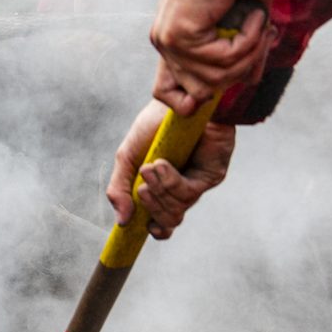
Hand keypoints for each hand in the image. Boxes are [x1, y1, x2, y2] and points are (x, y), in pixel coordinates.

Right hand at [106, 98, 236, 238]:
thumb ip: (119, 189)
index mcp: (163, 189)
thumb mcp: (128, 157)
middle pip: (168, 221)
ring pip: (177, 210)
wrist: (177, 100)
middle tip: (141, 186)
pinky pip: (188, 192)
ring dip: (158, 191)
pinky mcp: (211, 175)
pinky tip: (162, 164)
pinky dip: (170, 181)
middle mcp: (182, 190)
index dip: (153, 230)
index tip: (134, 228)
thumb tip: (122, 222)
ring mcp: (197, 183)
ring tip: (150, 168)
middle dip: (150, 206)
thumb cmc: (154, 125)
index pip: (163, 223)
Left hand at [150, 0, 275, 115]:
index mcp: (175, 41)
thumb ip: (241, 55)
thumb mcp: (245, 23)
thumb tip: (249, 81)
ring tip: (257, 22)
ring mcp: (168, 39)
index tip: (228, 77)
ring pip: (215, 80)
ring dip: (249, 53)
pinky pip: (222, 60)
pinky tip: (253, 15)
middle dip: (240, 71)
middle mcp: (166, 43)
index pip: (164, 92)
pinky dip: (248, 40)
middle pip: (202, 92)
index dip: (191, 100)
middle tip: (260, 37)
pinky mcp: (179, 34)